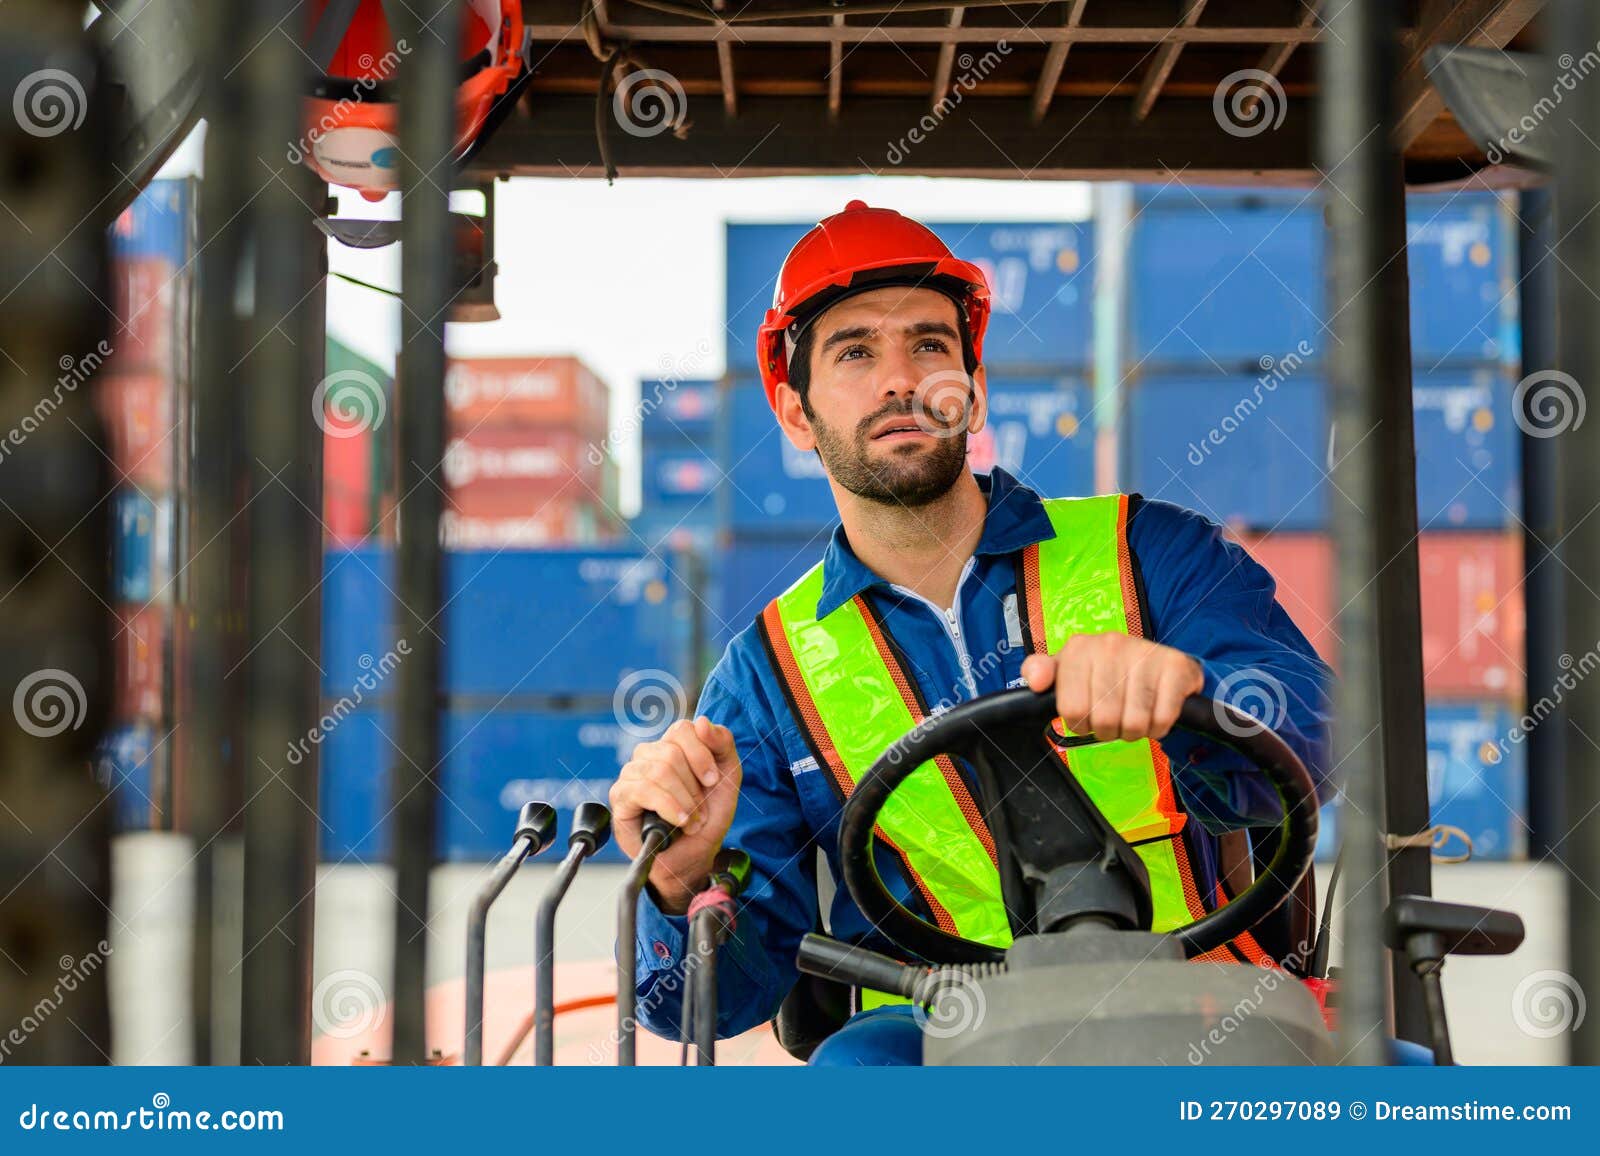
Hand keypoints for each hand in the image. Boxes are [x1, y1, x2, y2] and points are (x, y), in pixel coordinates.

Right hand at [609, 716, 742, 913]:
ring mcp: (632, 774)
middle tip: (700, 810)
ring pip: (658, 771)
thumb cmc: (708, 815)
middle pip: (671, 752)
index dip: (701, 755)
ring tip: (692, 821)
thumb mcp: (728, 776)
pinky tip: (679, 822)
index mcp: (674, 745)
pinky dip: (668, 808)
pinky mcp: (621, 796)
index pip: (682, 729)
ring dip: (684, 802)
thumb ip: (723, 743)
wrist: (695, 855)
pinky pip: (643, 790)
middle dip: (693, 787)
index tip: (712, 781)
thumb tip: (702, 722)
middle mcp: (649, 755)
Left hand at [1020, 633, 1202, 741]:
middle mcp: (1111, 644)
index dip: (1080, 723)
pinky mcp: (1175, 667)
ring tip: (1134, 714)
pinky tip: (1155, 711)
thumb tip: (1034, 681)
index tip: (1087, 715)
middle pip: (1103, 720)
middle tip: (1115, 717)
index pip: (1071, 710)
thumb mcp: (1068, 669)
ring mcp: (1145, 653)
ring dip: (1134, 731)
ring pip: (1133, 724)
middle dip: (1109, 730)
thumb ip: (1041, 672)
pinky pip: (1161, 720)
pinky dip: (1158, 727)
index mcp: (1079, 647)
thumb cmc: (1108, 671)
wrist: (1161, 661)